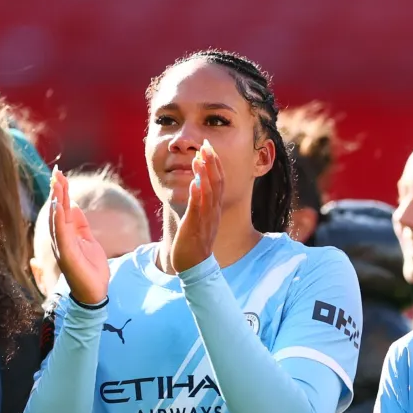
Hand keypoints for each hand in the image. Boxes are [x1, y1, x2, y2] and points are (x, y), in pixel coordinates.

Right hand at [48, 169, 111, 306]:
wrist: (94, 293)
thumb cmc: (91, 269)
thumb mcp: (89, 242)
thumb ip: (81, 225)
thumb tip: (75, 206)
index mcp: (67, 235)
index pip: (63, 209)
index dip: (62, 192)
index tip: (60, 175)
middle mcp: (61, 239)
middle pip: (57, 210)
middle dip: (57, 191)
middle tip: (57, 172)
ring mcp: (62, 246)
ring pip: (57, 219)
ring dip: (57, 201)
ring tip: (57, 184)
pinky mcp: (66, 255)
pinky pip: (61, 234)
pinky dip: (59, 219)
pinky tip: (59, 206)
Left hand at [166, 146, 224, 275]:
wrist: (194, 267)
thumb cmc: (193, 244)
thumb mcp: (199, 220)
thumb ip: (200, 203)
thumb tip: (198, 185)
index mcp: (214, 210)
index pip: (218, 183)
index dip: (215, 165)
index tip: (209, 148)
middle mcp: (213, 213)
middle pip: (217, 185)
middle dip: (212, 164)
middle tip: (207, 145)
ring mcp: (206, 220)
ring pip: (209, 194)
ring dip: (205, 175)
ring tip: (200, 158)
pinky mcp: (196, 228)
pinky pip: (198, 210)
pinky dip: (198, 195)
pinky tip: (195, 182)